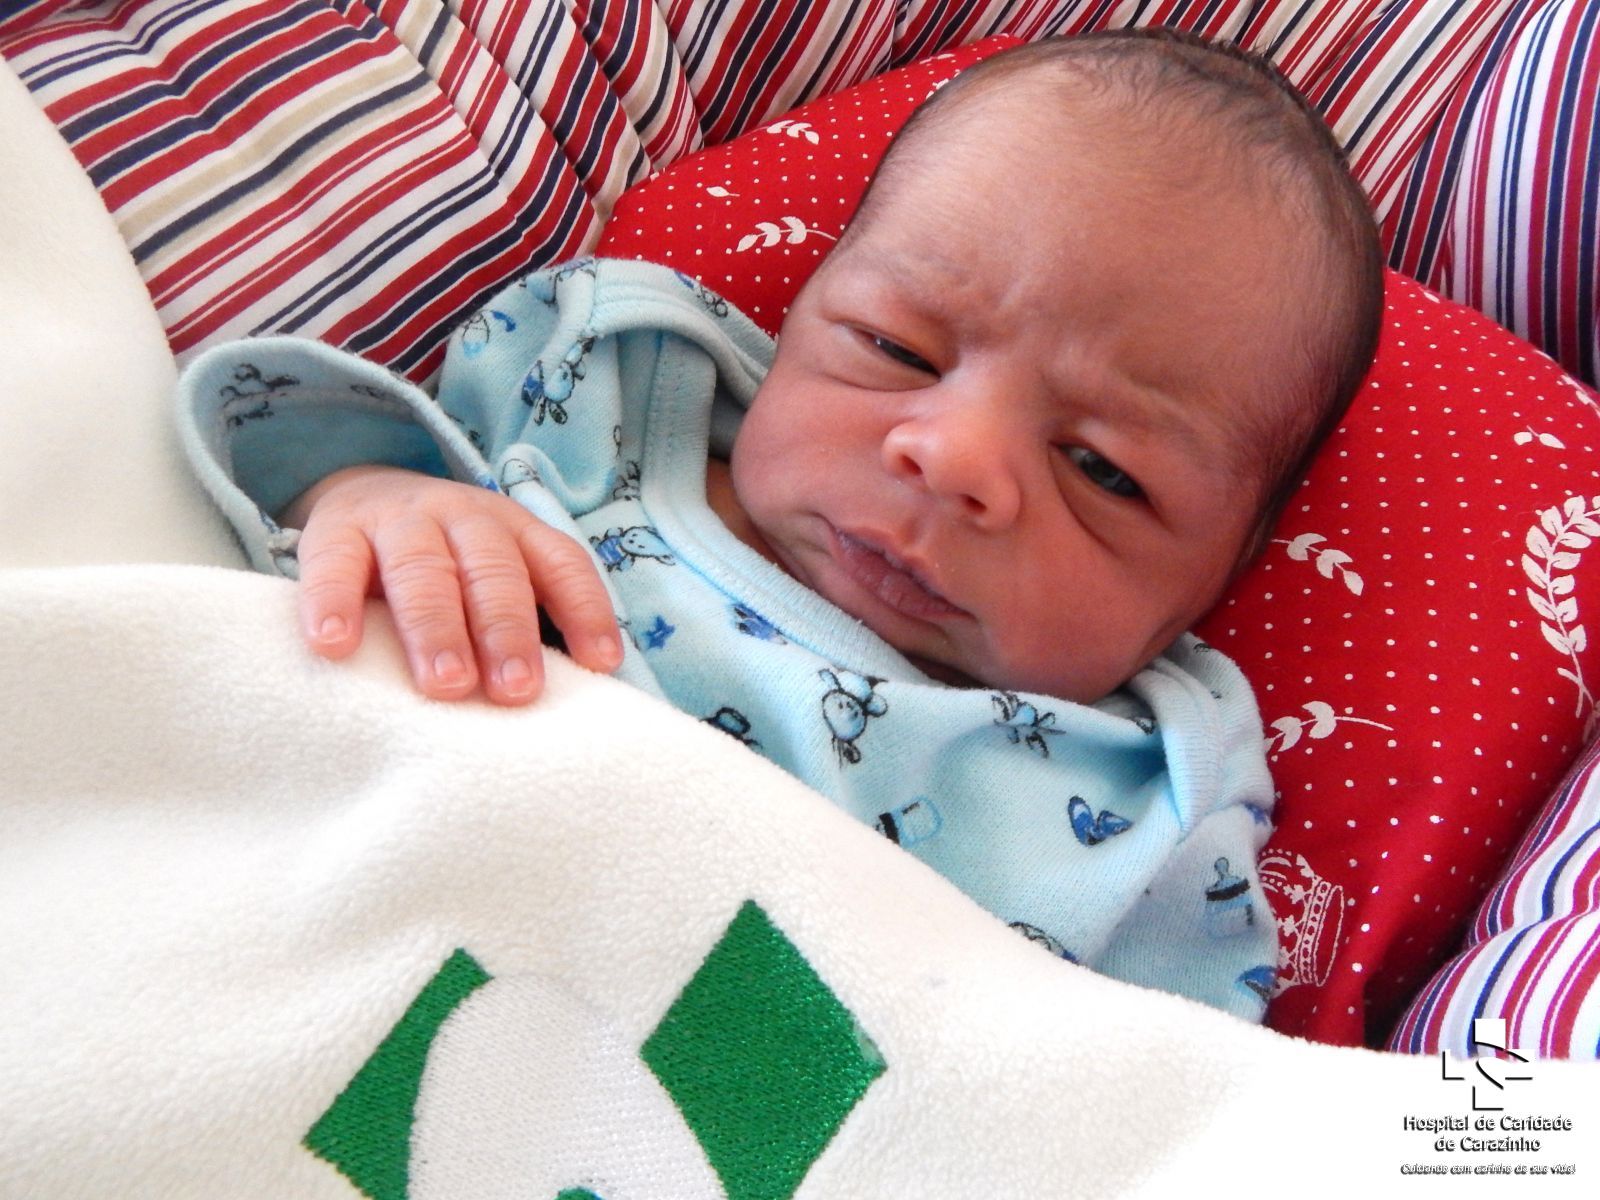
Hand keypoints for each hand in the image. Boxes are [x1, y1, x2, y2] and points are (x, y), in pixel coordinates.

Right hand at [287, 465, 621, 703]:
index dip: (585, 610)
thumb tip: (570, 698)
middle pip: (492, 570)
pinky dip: (333, 603)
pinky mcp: (334, 530)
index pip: (561, 564)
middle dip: (507, 631)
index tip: (600, 664)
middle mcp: (463, 517)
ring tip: (446, 685)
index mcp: (514, 530)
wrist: (362, 494)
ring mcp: (399, 520)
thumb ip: (527, 620)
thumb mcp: (493, 575)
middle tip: (514, 691)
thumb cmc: (447, 564)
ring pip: (422, 569)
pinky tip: (335, 645)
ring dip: (437, 629)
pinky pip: (335, 563)